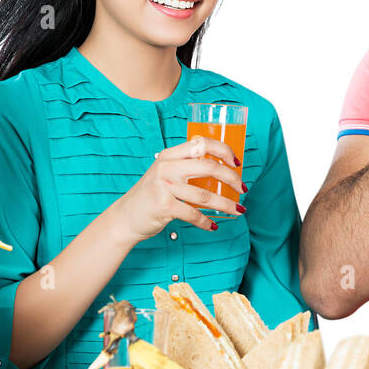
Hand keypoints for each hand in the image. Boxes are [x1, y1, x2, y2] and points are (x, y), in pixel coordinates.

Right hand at [116, 135, 245, 243]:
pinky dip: (206, 222)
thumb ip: (185, 166)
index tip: (237, 162)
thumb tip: (221, 168)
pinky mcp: (164, 206)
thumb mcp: (165, 172)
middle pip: (210, 167)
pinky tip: (213, 225)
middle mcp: (167, 167)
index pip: (202, 143)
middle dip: (232, 179)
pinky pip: (193, 214)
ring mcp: (165, 186)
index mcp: (170, 155)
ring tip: (238, 210)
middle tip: (242, 189)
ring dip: (226, 205)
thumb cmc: (151, 195)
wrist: (125, 217)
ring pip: (206, 195)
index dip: (224, 150)